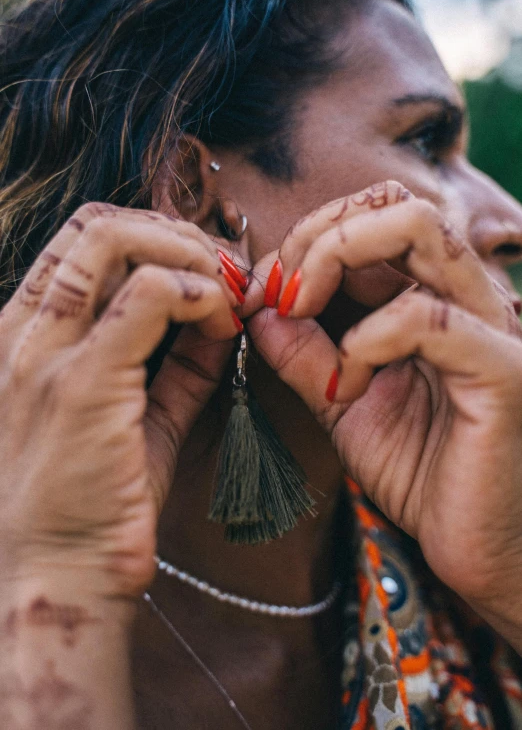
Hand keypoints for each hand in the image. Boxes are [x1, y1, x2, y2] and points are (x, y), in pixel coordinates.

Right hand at [0, 203, 241, 596]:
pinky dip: (198, 293)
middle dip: (175, 233)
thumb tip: (223, 317)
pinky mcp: (82, 382)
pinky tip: (222, 321)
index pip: (82, 241)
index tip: (203, 269)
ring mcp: (46, 352)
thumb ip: (176, 364)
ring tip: (227, 291)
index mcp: (27, 334)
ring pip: (114, 238)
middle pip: (96, 224)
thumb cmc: (92, 502)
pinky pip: (149, 295)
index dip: (152, 237)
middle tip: (225, 270)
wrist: (56, 579)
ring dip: (187, 252)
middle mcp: (25, 331)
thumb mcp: (135, 417)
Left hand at [248, 181, 521, 630]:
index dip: (309, 239)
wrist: (482, 547)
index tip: (264, 291)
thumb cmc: (423, 472)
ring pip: (421, 229)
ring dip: (338, 256)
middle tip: (282, 291)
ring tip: (304, 310)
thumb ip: (304, 354)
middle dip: (318, 233)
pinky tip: (350, 381)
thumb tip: (259, 307)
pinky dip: (369, 338)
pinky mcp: (504, 370)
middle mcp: (470, 296)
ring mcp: (493, 326)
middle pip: (397, 203)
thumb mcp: (343, 403)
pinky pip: (428, 318)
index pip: (376, 217)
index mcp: (435, 295)